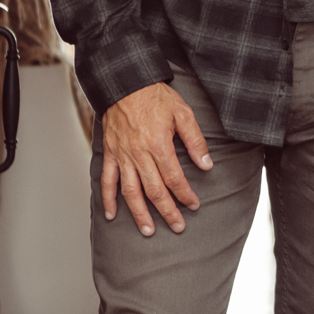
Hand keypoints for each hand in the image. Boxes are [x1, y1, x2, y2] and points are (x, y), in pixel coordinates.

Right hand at [99, 81, 212, 235]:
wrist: (125, 82)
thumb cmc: (155, 96)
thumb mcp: (183, 112)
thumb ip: (195, 140)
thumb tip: (206, 165)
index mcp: (158, 145)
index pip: (174, 178)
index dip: (185, 195)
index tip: (193, 205)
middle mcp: (138, 154)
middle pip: (154, 190)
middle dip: (167, 211)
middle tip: (177, 227)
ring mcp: (122, 155)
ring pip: (130, 191)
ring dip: (139, 213)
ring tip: (148, 230)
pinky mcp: (110, 153)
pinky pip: (107, 180)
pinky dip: (107, 199)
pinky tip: (112, 215)